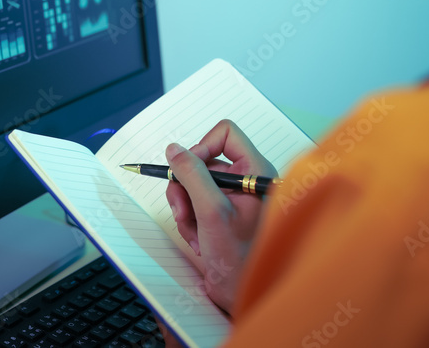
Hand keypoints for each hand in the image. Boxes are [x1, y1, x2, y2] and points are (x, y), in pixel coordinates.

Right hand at [165, 119, 277, 312]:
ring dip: (186, 209)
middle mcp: (245, 180)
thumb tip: (174, 149)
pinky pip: (193, 203)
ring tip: (195, 233)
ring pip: (193, 184)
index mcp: (254, 171)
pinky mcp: (221, 214)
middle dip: (187, 189)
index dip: (202, 146)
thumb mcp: (212, 211)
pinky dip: (190, 221)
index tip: (189, 170)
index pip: (225, 134)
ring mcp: (232, 198)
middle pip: (201, 161)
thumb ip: (192, 175)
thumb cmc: (240, 258)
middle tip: (184, 211)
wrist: (241, 294)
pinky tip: (200, 240)